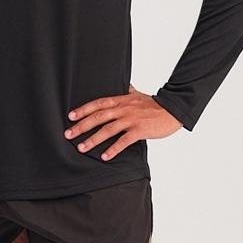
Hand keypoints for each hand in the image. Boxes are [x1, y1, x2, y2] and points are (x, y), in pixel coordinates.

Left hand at [63, 84, 181, 160]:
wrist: (174, 110)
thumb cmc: (155, 104)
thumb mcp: (138, 95)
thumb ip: (128, 91)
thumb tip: (124, 85)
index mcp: (121, 100)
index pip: (98, 103)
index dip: (83, 109)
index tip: (70, 116)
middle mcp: (124, 109)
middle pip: (98, 117)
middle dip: (82, 126)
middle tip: (68, 134)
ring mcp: (131, 119)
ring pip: (108, 129)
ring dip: (93, 139)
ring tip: (82, 148)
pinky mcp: (140, 130)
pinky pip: (124, 141)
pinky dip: (113, 149)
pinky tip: (105, 157)